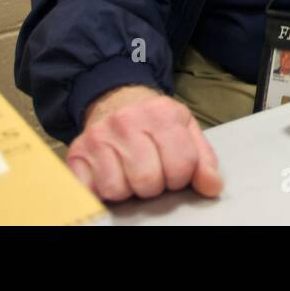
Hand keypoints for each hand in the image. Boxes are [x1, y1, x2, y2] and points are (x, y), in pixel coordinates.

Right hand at [66, 85, 222, 201]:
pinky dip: (99, 191)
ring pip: (117, 189)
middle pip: (148, 181)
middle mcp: (128, 121)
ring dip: (126, 189)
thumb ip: (203, 159)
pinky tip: (109, 175)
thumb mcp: (185, 129)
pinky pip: (89, 191)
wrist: (116, 98)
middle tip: (151, 172)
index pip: (181, 167)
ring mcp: (99, 136)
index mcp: (162, 114)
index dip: (181, 177)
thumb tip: (212, 187)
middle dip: (154, 185)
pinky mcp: (77, 151)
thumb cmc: (154, 121)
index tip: (174, 170)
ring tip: (130, 172)